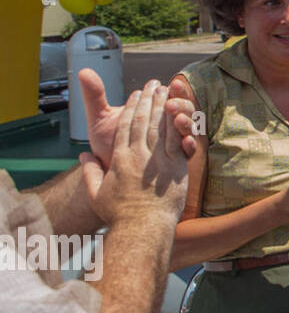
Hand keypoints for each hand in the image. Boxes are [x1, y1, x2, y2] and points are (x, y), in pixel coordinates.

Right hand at [80, 81, 188, 225]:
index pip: (124, 126)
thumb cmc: (119, 215)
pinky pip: (177, 139)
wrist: (142, 228)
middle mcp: (137, 155)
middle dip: (148, 99)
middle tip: (153, 83)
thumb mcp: (96, 194)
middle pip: (143, 120)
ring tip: (168, 89)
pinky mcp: (175, 167)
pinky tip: (181, 110)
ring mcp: (157, 160)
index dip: (130, 108)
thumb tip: (83, 156)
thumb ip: (89, 172)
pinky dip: (178, 123)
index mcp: (118, 158)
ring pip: (160, 125)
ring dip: (163, 105)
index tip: (135, 95)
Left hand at [82, 71, 198, 166]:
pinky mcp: (176, 160)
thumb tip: (84, 72)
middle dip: (182, 103)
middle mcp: (167, 124)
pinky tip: (186, 142)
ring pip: (190, 127)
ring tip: (177, 119)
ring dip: (187, 121)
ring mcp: (173, 142)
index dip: (172, 88)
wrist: (107, 170)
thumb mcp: (100, 118)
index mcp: (155, 110)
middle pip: (186, 108)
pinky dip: (189, 145)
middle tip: (169, 102)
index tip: (163, 84)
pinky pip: (189, 151)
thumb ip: (95, 95)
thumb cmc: (106, 144)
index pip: (171, 94)